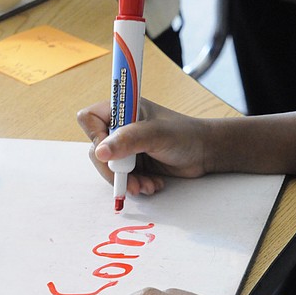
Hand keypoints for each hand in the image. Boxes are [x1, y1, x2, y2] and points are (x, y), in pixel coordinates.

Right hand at [77, 100, 211, 195]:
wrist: (206, 153)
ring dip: (126, 181)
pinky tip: (153, 184)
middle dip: (113, 169)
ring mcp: (126, 146)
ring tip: (147, 186)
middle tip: (129, 180)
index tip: (110, 152)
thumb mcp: (157, 135)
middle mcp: (121, 127)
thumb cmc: (185, 135)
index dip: (95, 136)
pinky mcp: (134, 163)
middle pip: (97, 149)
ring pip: (109, 168)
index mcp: (123, 109)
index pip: (90, 118)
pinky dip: (136, 185)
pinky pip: (123, 178)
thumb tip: (100, 152)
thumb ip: (128, 140)